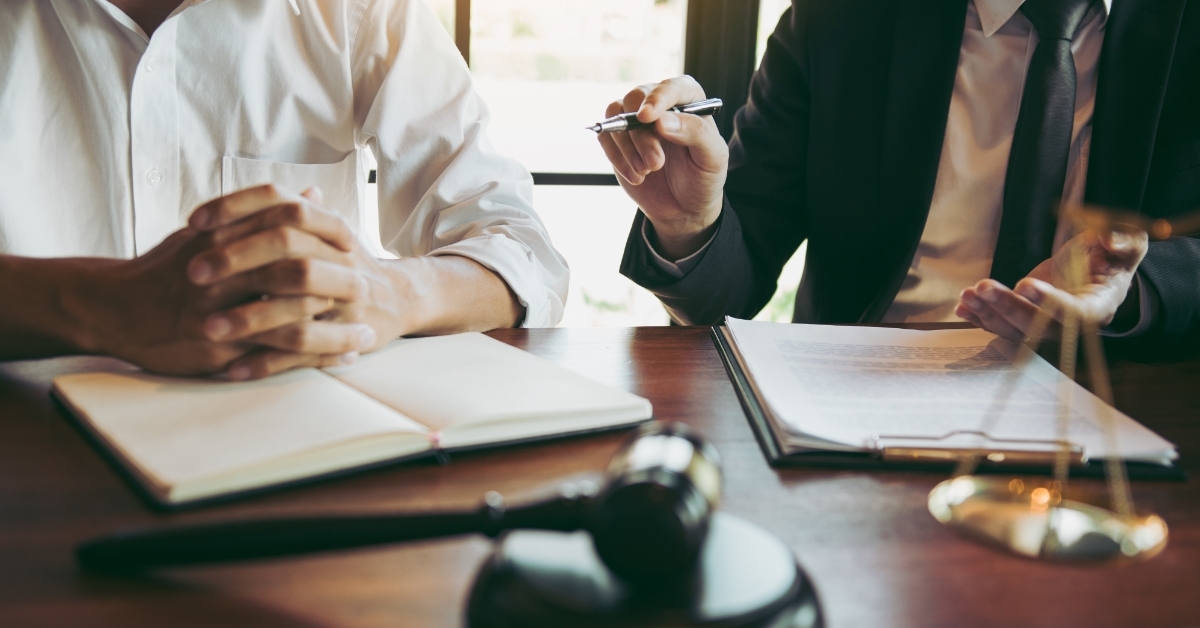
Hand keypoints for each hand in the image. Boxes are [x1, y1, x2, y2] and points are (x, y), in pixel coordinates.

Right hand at [75, 186, 373, 375]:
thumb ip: (265, 212)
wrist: (113, 307)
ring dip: (332, 332)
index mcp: (224, 238)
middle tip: (369, 294)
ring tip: (362, 337)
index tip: (358, 251)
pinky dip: (307, 360)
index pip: (287, 231)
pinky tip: (334, 361)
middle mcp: (222, 273)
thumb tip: (312, 193)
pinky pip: (271, 356)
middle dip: (338, 286)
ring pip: (288, 320)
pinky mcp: (214, 349)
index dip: (328, 241)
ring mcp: (218, 313)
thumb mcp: (212, 231)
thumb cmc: (171, 267)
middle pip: (296, 275)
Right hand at [597, 76, 727, 259]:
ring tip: (647, 172)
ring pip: (617, 114)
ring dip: (628, 147)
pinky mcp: (619, 140)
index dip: (658, 98)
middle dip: (641, 134)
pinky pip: (606, 136)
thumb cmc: (703, 178)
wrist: (684, 208)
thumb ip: (695, 133)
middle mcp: (660, 105)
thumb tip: (661, 120)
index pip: (671, 87)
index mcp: (688, 102)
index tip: (647, 117)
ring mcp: (636, 121)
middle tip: (655, 163)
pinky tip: (637, 177)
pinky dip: (617, 157)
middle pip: (637, 98)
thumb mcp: (713, 158)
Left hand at [956, 228, 1148, 340]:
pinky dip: (980, 318)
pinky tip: (963, 307)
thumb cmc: (1114, 257)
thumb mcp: (1129, 243)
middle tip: (984, 287)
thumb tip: (1109, 240)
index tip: (1026, 284)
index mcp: (1099, 306)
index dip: (1050, 302)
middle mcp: (1070, 324)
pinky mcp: (1026, 320)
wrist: (1097, 271)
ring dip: (988, 313)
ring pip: (1014, 329)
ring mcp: (1045, 325)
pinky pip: (1001, 326)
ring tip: (967, 294)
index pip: (1075, 313)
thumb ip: (1123, 242)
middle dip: (1008, 307)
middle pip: (1037, 326)